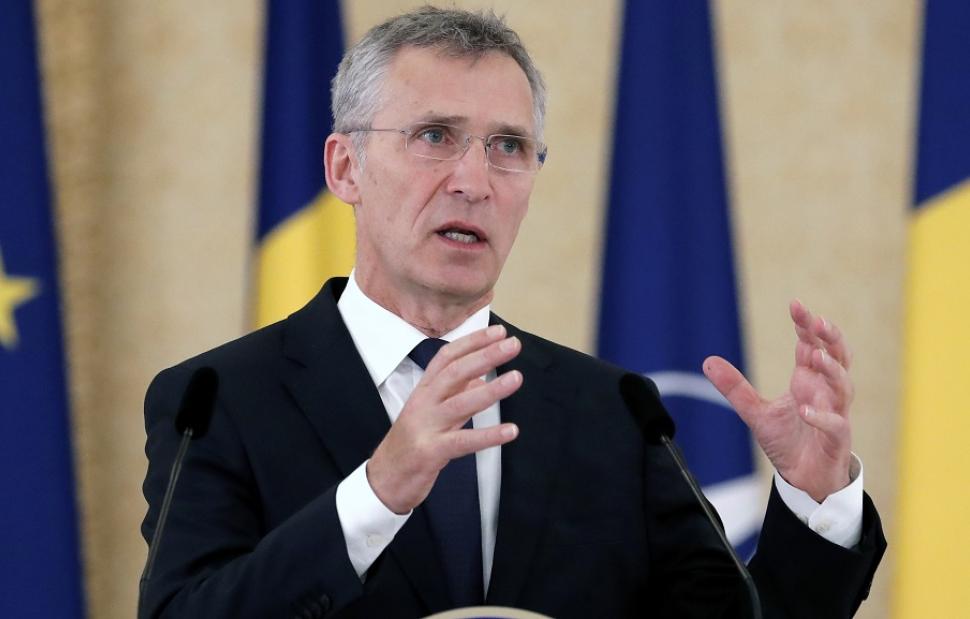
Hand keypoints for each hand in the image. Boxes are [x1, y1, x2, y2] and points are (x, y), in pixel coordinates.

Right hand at [367, 324, 522, 513]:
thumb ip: (456, 395)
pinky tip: (511, 430)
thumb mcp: (432, 413)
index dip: (473, 342)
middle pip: (455, 372)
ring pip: (460, 403)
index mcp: (424, 390)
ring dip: (491, 390)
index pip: (447, 357)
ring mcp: (426, 426)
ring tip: (517, 377)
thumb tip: (481, 377)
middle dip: (485, 355)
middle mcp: (424, 403)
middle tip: (513, 344)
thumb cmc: (411, 443)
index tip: (498, 332)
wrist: (383, 479)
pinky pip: (463, 441)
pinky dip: (488, 436)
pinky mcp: (431, 452)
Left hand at [703, 300, 852, 501]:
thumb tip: (708, 361)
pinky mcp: (837, 438)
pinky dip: (822, 416)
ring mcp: (835, 413)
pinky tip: (804, 410)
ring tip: (814, 355)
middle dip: (830, 337)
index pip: (812, 345)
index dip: (807, 325)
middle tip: (817, 321)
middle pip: (837, 356)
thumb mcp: (755, 412)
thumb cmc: (788, 441)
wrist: (803, 479)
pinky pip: (835, 424)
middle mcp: (825, 392)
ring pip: (843, 385)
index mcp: (808, 381)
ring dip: (831, 369)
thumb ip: (735, 388)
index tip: (796, 305)